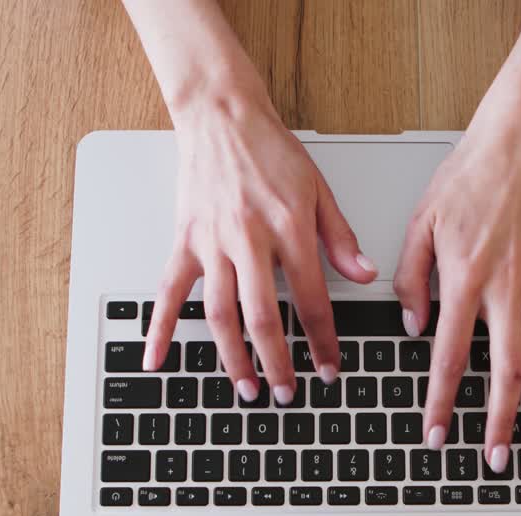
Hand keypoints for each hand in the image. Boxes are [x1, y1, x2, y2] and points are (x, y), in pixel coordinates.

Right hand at [142, 99, 376, 402]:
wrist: (222, 116)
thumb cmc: (271, 150)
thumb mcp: (320, 190)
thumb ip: (341, 238)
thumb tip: (365, 275)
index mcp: (289, 229)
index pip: (312, 300)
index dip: (323, 340)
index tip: (330, 368)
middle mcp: (249, 240)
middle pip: (263, 317)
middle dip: (277, 362)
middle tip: (287, 394)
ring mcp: (212, 243)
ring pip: (220, 313)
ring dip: (232, 358)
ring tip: (245, 388)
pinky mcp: (184, 241)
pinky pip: (169, 292)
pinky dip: (160, 328)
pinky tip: (155, 359)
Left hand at [393, 118, 520, 471]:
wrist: (519, 146)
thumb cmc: (468, 180)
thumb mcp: (420, 225)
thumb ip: (411, 281)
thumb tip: (415, 328)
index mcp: (465, 280)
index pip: (451, 357)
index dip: (443, 403)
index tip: (437, 434)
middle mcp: (507, 289)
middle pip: (506, 371)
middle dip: (500, 422)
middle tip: (496, 458)